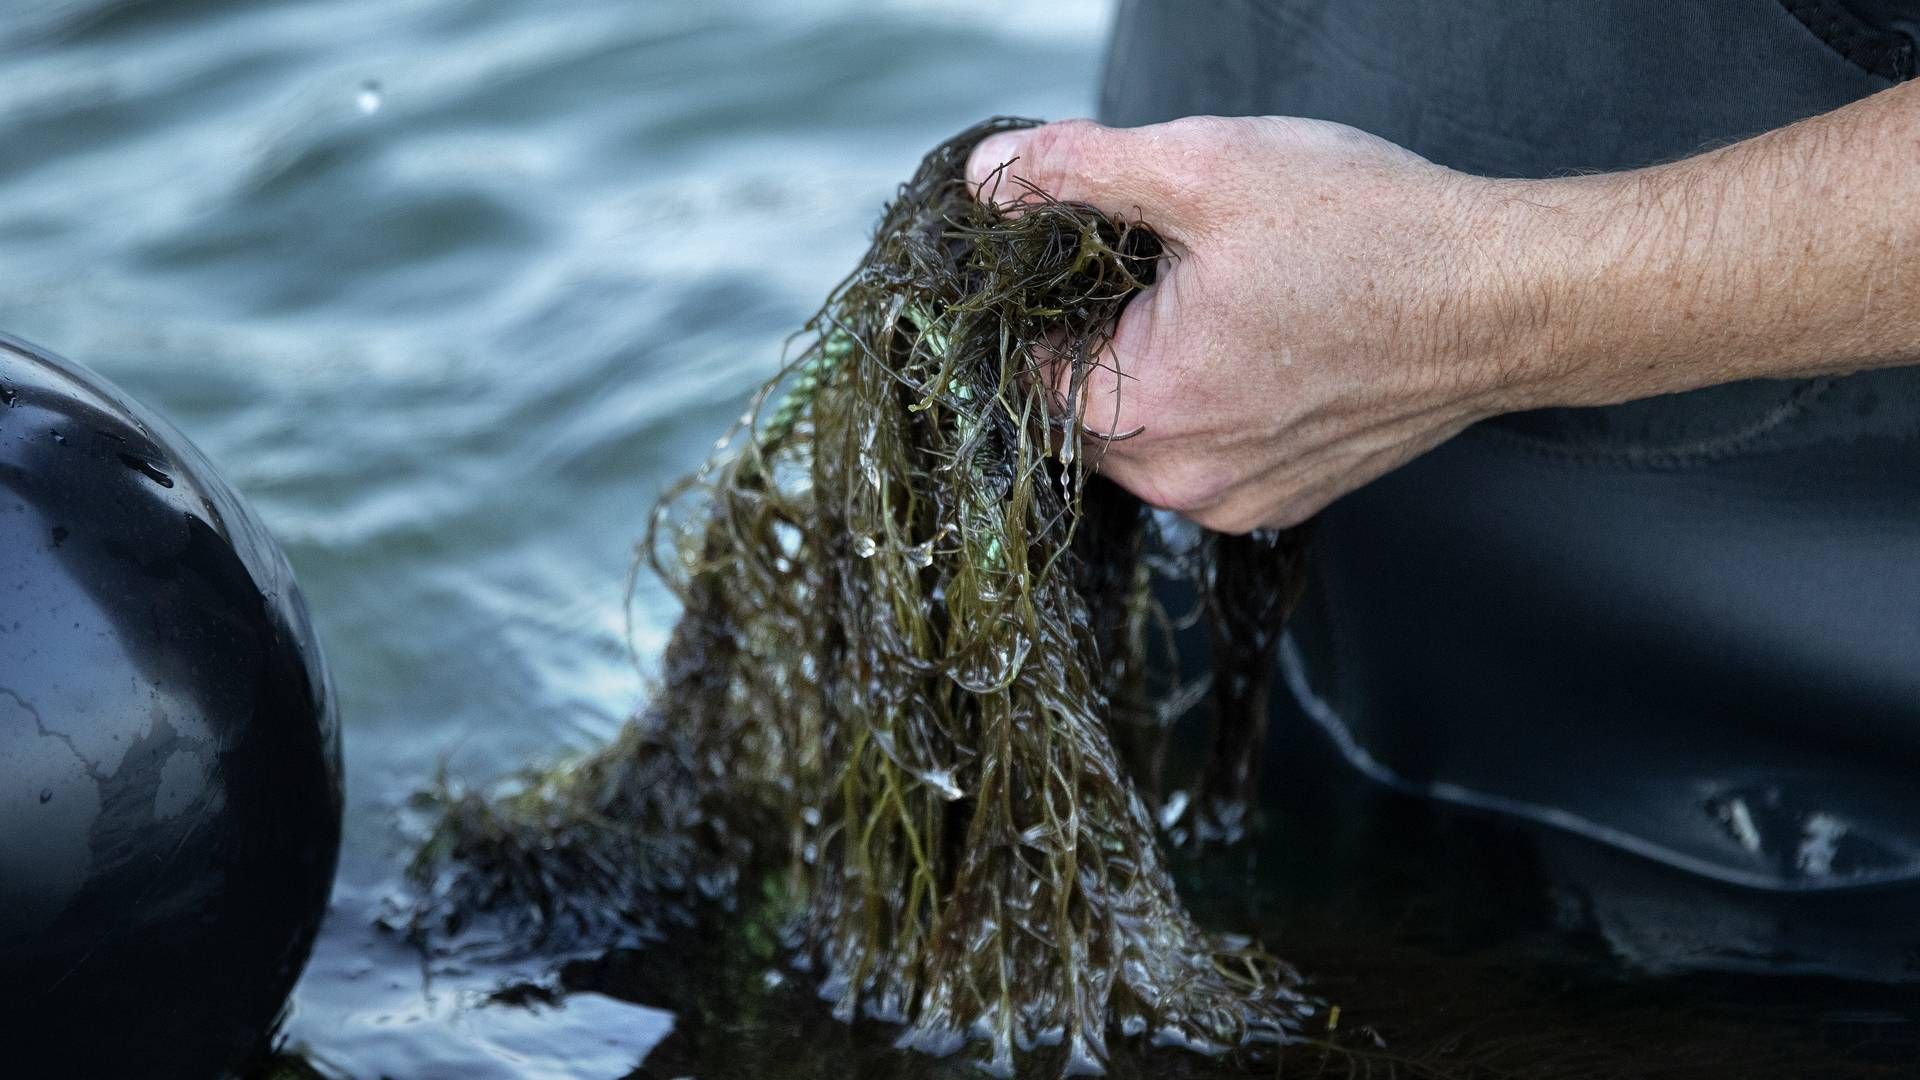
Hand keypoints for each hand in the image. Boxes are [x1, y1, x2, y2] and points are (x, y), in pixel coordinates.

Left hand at [966, 116, 1527, 532]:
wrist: (1508, 297)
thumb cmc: (1372, 233)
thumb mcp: (1205, 167)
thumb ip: (1078, 170)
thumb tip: (989, 177)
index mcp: (1147, 411)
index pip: (1024, 369)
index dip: (1038, 302)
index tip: (1081, 252)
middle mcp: (1185, 482)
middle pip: (1078, 408)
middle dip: (1096, 333)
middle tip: (1158, 263)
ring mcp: (1239, 502)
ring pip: (1142, 434)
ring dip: (1151, 369)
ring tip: (1213, 298)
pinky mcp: (1285, 500)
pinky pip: (1205, 454)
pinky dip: (1209, 402)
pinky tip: (1256, 342)